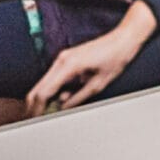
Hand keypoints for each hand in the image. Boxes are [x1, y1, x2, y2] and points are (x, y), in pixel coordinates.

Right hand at [27, 3, 154, 112]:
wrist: (123, 39)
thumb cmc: (115, 57)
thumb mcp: (98, 85)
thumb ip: (77, 99)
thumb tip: (63, 109)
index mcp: (68, 65)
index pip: (44, 92)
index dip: (37, 109)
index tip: (36, 121)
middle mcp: (62, 59)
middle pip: (38, 87)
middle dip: (35, 105)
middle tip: (38, 120)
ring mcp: (63, 58)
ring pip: (44, 83)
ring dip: (44, 98)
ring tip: (52, 112)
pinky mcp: (67, 59)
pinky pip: (53, 77)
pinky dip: (52, 90)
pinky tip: (62, 99)